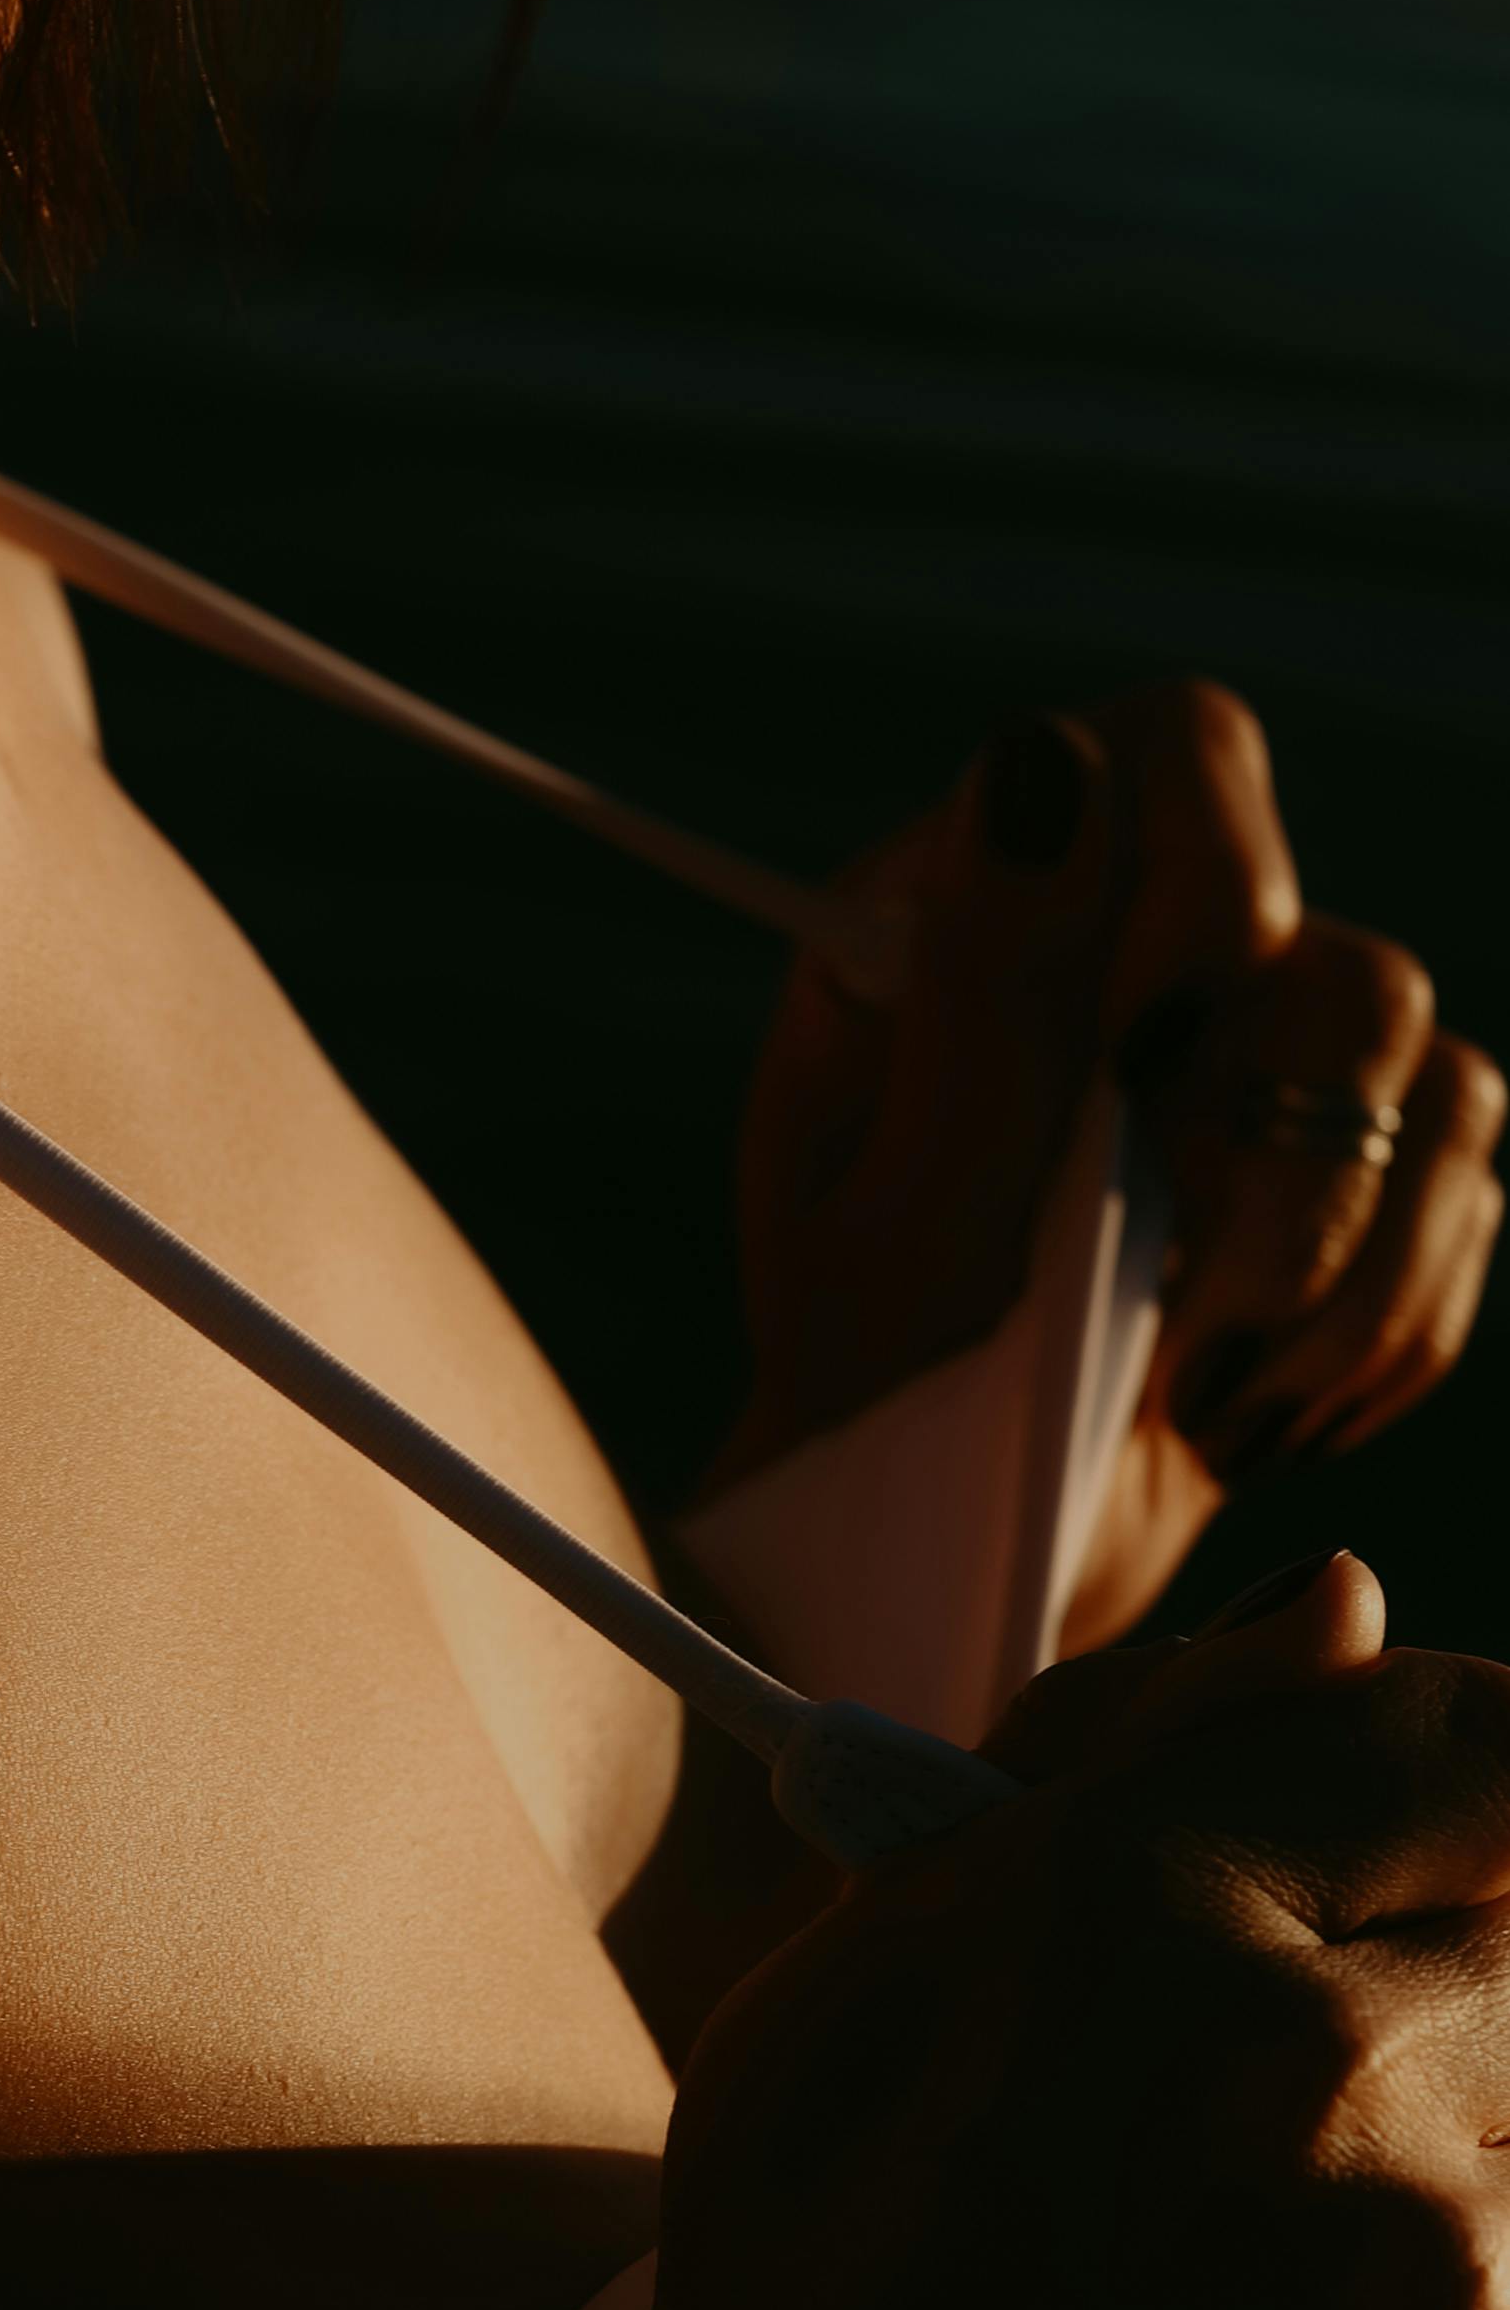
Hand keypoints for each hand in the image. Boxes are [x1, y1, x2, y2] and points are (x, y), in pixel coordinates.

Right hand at [619, 1555, 1509, 2309]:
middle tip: (1333, 2158)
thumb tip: (1354, 1599)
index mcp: (1128, 1904)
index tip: (1487, 1865)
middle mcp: (1310, 2071)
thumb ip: (1121, 1775)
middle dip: (1470, 2041)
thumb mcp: (852, 1997)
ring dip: (1478, 2221)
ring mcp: (1438, 2304)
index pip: (1489, 1740)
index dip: (1508, 1789)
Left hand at [712, 685, 1502, 1644]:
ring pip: (1440, 1078)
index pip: (1182, 752)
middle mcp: (1154, 960)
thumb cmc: (860, 1387)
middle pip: (1340, 953)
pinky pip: (1468, 1201)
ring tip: (1187, 1388)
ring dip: (1325, 1273)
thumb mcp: (877, 1223)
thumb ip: (974, 1005)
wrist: (929, 1557)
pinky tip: (1244, 1407)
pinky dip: (1372, 1334)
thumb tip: (1042, 764)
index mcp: (1000, 915)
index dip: (1207, 891)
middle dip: (1270, 1163)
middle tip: (1156, 1305)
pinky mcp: (1370, 1178)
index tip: (1132, 1072)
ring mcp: (1273, 1064)